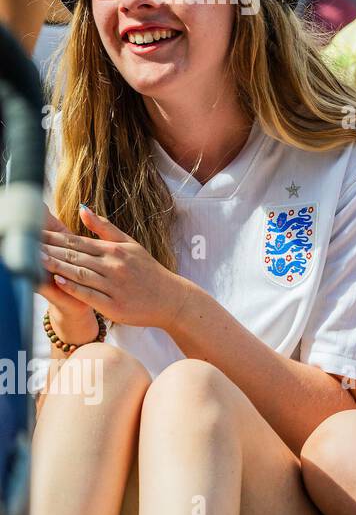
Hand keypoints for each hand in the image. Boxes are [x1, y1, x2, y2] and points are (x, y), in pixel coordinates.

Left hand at [40, 204, 190, 330]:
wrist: (171, 299)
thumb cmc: (148, 272)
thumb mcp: (131, 245)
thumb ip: (105, 228)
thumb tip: (82, 208)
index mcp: (115, 250)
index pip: (77, 241)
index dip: (52, 236)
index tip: (33, 232)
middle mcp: (114, 265)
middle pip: (74, 255)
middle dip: (48, 249)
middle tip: (26, 243)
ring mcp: (114, 286)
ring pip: (79, 273)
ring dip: (56, 265)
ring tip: (35, 259)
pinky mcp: (114, 305)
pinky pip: (90, 294)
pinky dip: (73, 286)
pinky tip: (58, 279)